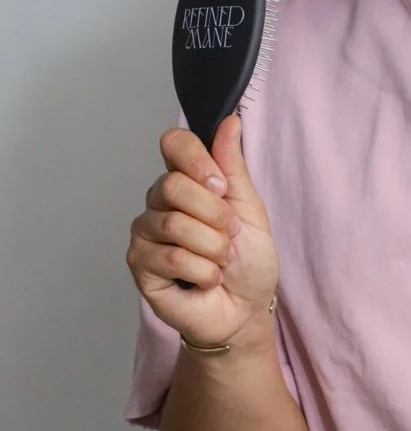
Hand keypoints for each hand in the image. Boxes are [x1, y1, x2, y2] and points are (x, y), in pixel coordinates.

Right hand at [126, 113, 278, 350]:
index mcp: (186, 182)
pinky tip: (206, 280)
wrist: (245, 311)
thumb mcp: (250, 209)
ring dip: (213, 248)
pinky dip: (202, 271)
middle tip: (230, 236)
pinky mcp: (139, 264)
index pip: (174, 143)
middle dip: (215, 215)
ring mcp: (145, 233)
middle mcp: (159, 203)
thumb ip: (233, 166)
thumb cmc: (248, 263)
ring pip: (174, 224)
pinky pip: (169, 256)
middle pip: (173, 185)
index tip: (222, 187)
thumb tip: (230, 119)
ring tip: (221, 263)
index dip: (198, 161)